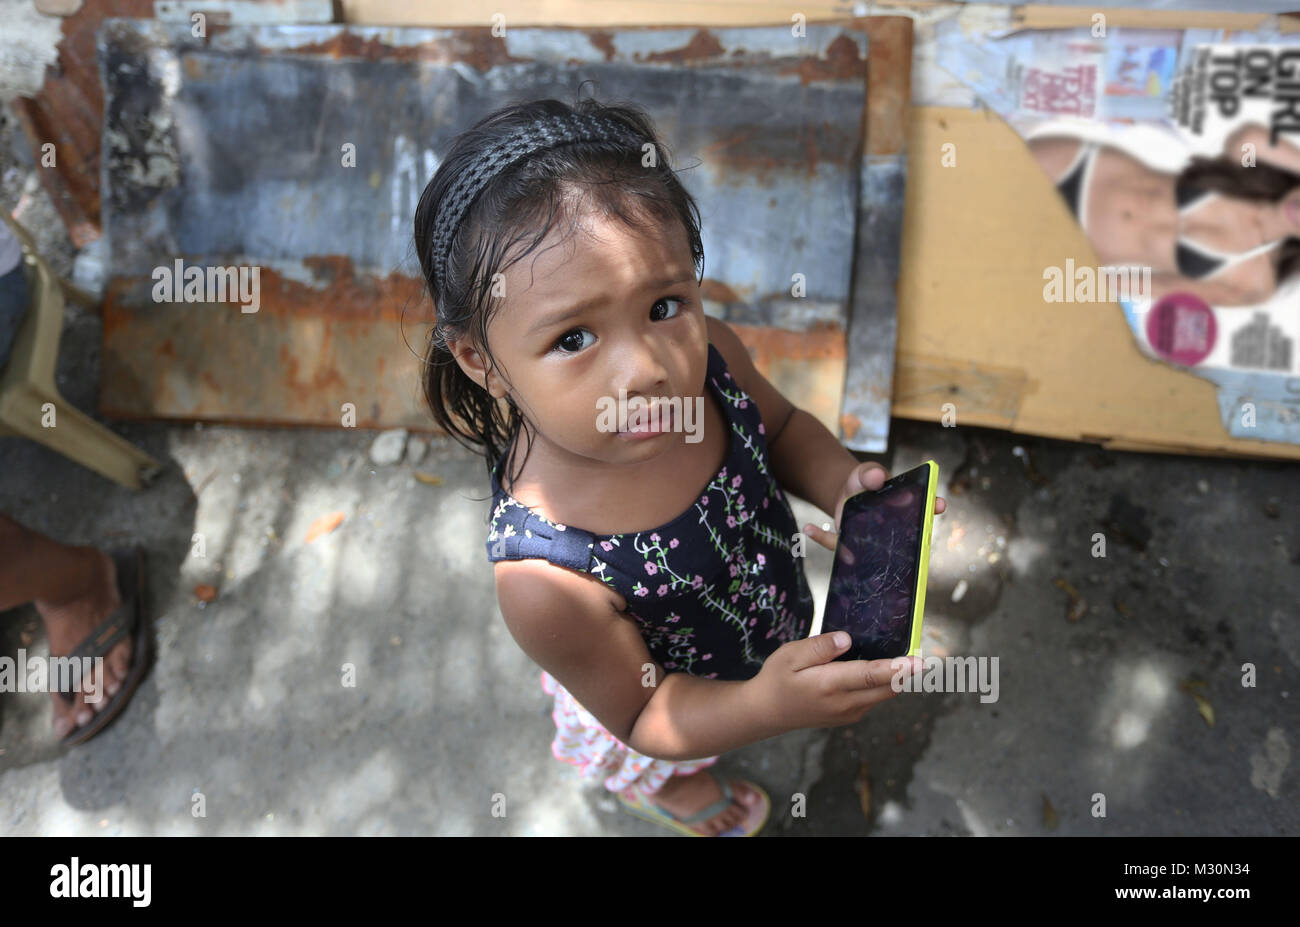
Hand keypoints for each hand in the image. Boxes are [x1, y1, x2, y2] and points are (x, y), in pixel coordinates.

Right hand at [750, 631, 923, 730]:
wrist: (767, 712)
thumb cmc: (777, 679)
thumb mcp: (790, 656)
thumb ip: (820, 647)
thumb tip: (847, 639)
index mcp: (830, 686)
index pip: (870, 676)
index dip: (897, 669)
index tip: (920, 662)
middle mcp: (845, 703)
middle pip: (887, 688)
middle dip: (909, 673)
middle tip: (933, 656)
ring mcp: (850, 713)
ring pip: (884, 694)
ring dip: (896, 678)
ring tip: (905, 656)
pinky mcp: (851, 715)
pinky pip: (874, 698)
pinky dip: (882, 684)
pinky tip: (878, 668)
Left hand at [802, 462, 946, 551]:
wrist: (844, 494)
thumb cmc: (863, 483)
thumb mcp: (865, 473)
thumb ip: (870, 474)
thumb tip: (876, 478)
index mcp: (906, 508)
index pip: (925, 509)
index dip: (933, 507)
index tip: (939, 503)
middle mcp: (895, 529)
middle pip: (904, 538)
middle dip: (902, 544)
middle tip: (896, 542)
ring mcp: (874, 541)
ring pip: (871, 551)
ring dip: (856, 550)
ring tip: (844, 544)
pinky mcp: (853, 546)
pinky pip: (840, 546)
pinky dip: (823, 538)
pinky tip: (807, 528)